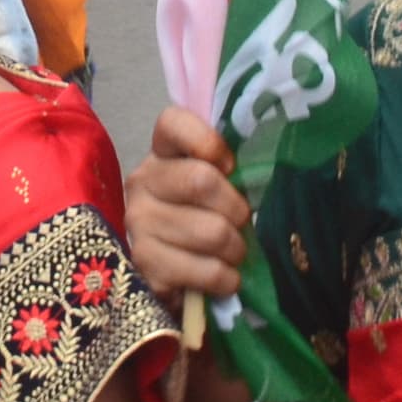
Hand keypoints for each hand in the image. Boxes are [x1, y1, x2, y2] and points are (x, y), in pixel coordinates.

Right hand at [120, 107, 254, 308]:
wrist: (175, 276)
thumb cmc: (206, 220)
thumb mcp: (217, 187)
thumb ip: (230, 170)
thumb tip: (263, 174)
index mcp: (161, 153)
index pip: (172, 123)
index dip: (208, 142)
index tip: (230, 167)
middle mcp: (141, 182)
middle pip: (201, 181)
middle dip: (236, 210)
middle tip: (240, 224)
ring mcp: (138, 223)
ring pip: (211, 232)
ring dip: (235, 249)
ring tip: (231, 253)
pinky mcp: (145, 265)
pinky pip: (206, 270)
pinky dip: (225, 278)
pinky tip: (220, 277)